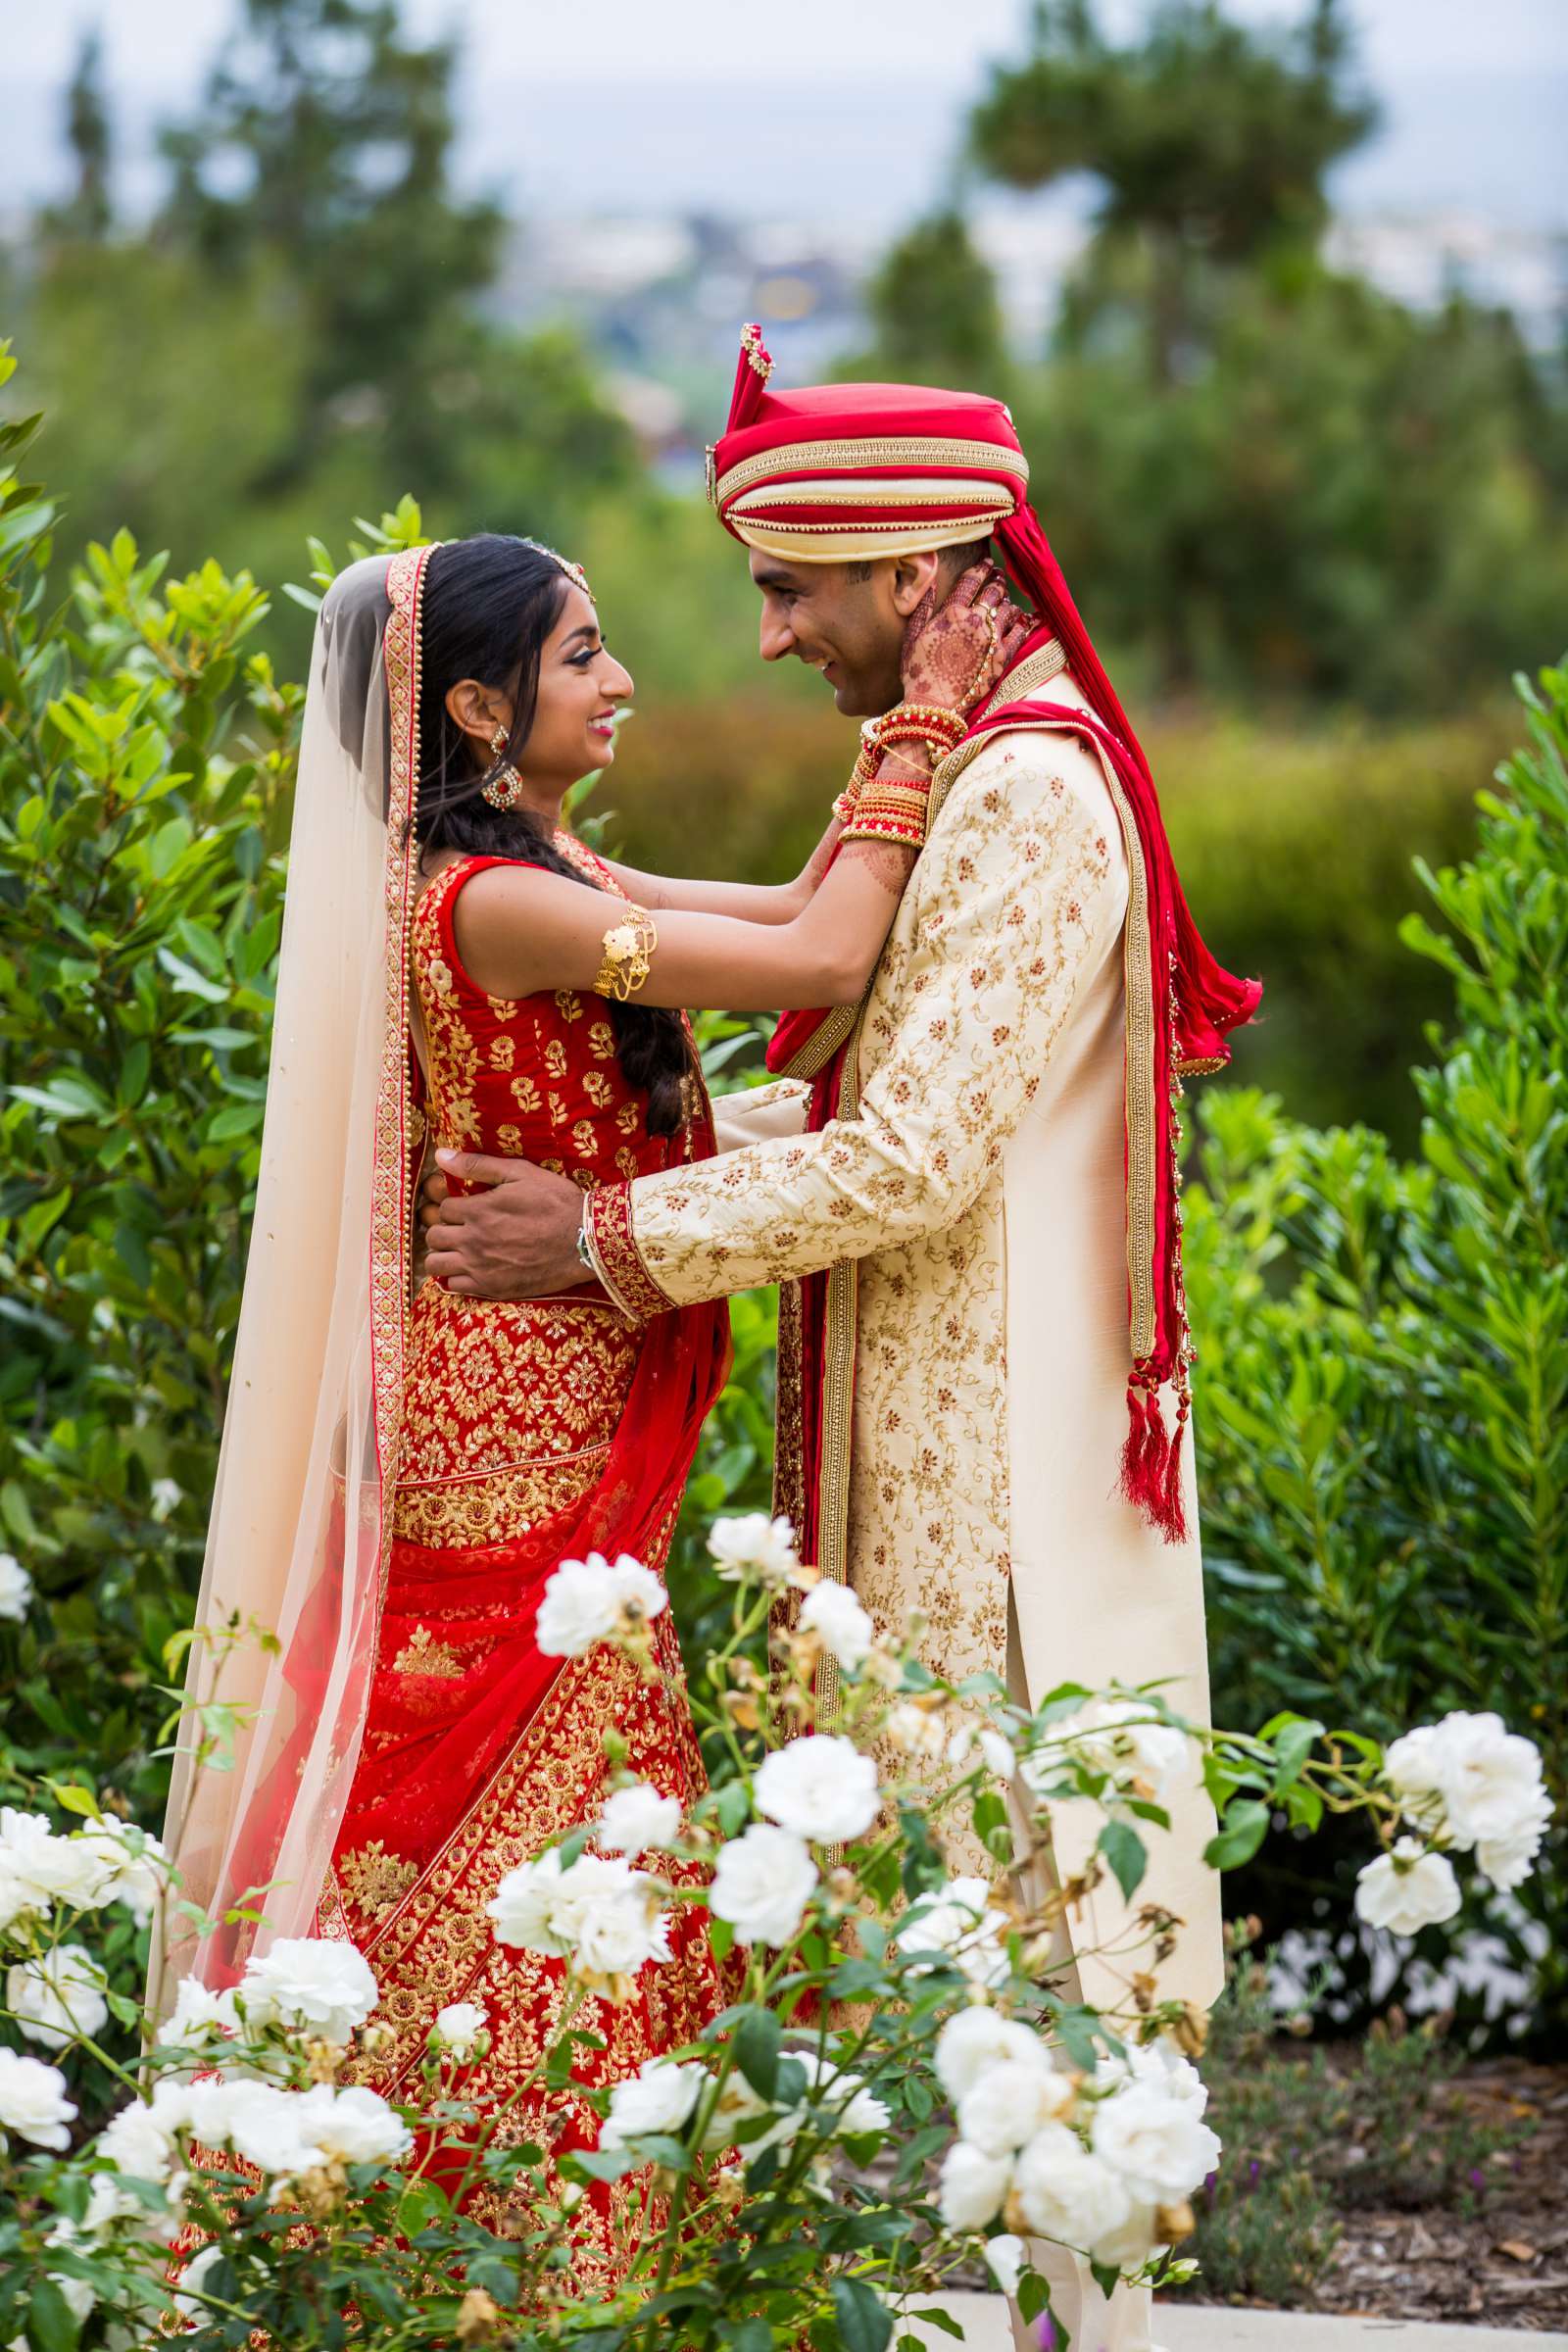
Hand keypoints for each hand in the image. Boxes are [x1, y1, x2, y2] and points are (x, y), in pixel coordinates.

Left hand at [421, 1149, 585, 1298]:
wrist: (585, 1240)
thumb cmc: (556, 1202)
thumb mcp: (520, 1173)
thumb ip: (478, 1165)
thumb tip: (440, 1155)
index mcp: (477, 1211)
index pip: (442, 1209)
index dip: (453, 1207)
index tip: (467, 1209)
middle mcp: (472, 1240)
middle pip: (433, 1237)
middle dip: (443, 1230)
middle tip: (461, 1229)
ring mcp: (480, 1267)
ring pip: (435, 1265)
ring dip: (442, 1255)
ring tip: (459, 1251)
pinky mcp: (492, 1288)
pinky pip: (455, 1287)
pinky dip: (457, 1278)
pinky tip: (473, 1269)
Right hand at [900, 561, 1034, 716]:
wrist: (934, 705)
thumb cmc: (918, 674)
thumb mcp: (912, 638)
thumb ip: (923, 608)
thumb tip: (931, 582)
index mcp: (951, 613)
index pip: (971, 581)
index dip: (980, 569)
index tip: (986, 564)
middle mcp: (974, 621)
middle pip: (993, 591)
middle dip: (997, 581)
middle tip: (999, 578)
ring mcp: (991, 639)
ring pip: (1008, 609)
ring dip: (1008, 601)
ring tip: (1007, 600)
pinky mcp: (1002, 657)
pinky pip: (1020, 633)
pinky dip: (1023, 623)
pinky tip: (1024, 619)